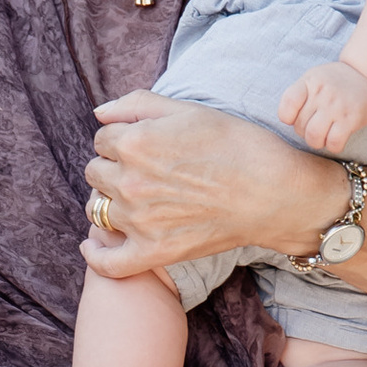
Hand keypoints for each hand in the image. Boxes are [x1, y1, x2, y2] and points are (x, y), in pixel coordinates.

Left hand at [84, 91, 344, 278]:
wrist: (273, 192)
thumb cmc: (236, 145)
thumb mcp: (189, 110)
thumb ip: (138, 104)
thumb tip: (99, 114)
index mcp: (134, 141)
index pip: (102, 139)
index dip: (122, 139)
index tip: (146, 145)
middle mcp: (129, 181)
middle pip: (95, 172)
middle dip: (113, 167)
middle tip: (146, 170)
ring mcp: (138, 220)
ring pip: (96, 208)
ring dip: (109, 201)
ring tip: (135, 198)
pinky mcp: (152, 252)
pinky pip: (107, 262)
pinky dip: (96, 254)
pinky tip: (94, 244)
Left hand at [278, 59, 366, 153]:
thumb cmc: (335, 83)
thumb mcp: (313, 78)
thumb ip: (298, 95)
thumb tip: (286, 121)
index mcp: (310, 81)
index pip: (289, 102)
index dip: (287, 117)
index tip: (294, 117)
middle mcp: (323, 93)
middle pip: (300, 125)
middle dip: (304, 131)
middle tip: (314, 126)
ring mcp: (337, 106)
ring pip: (314, 137)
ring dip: (316, 141)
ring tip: (322, 135)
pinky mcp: (351, 119)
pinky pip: (334, 143)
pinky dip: (332, 146)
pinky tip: (335, 138)